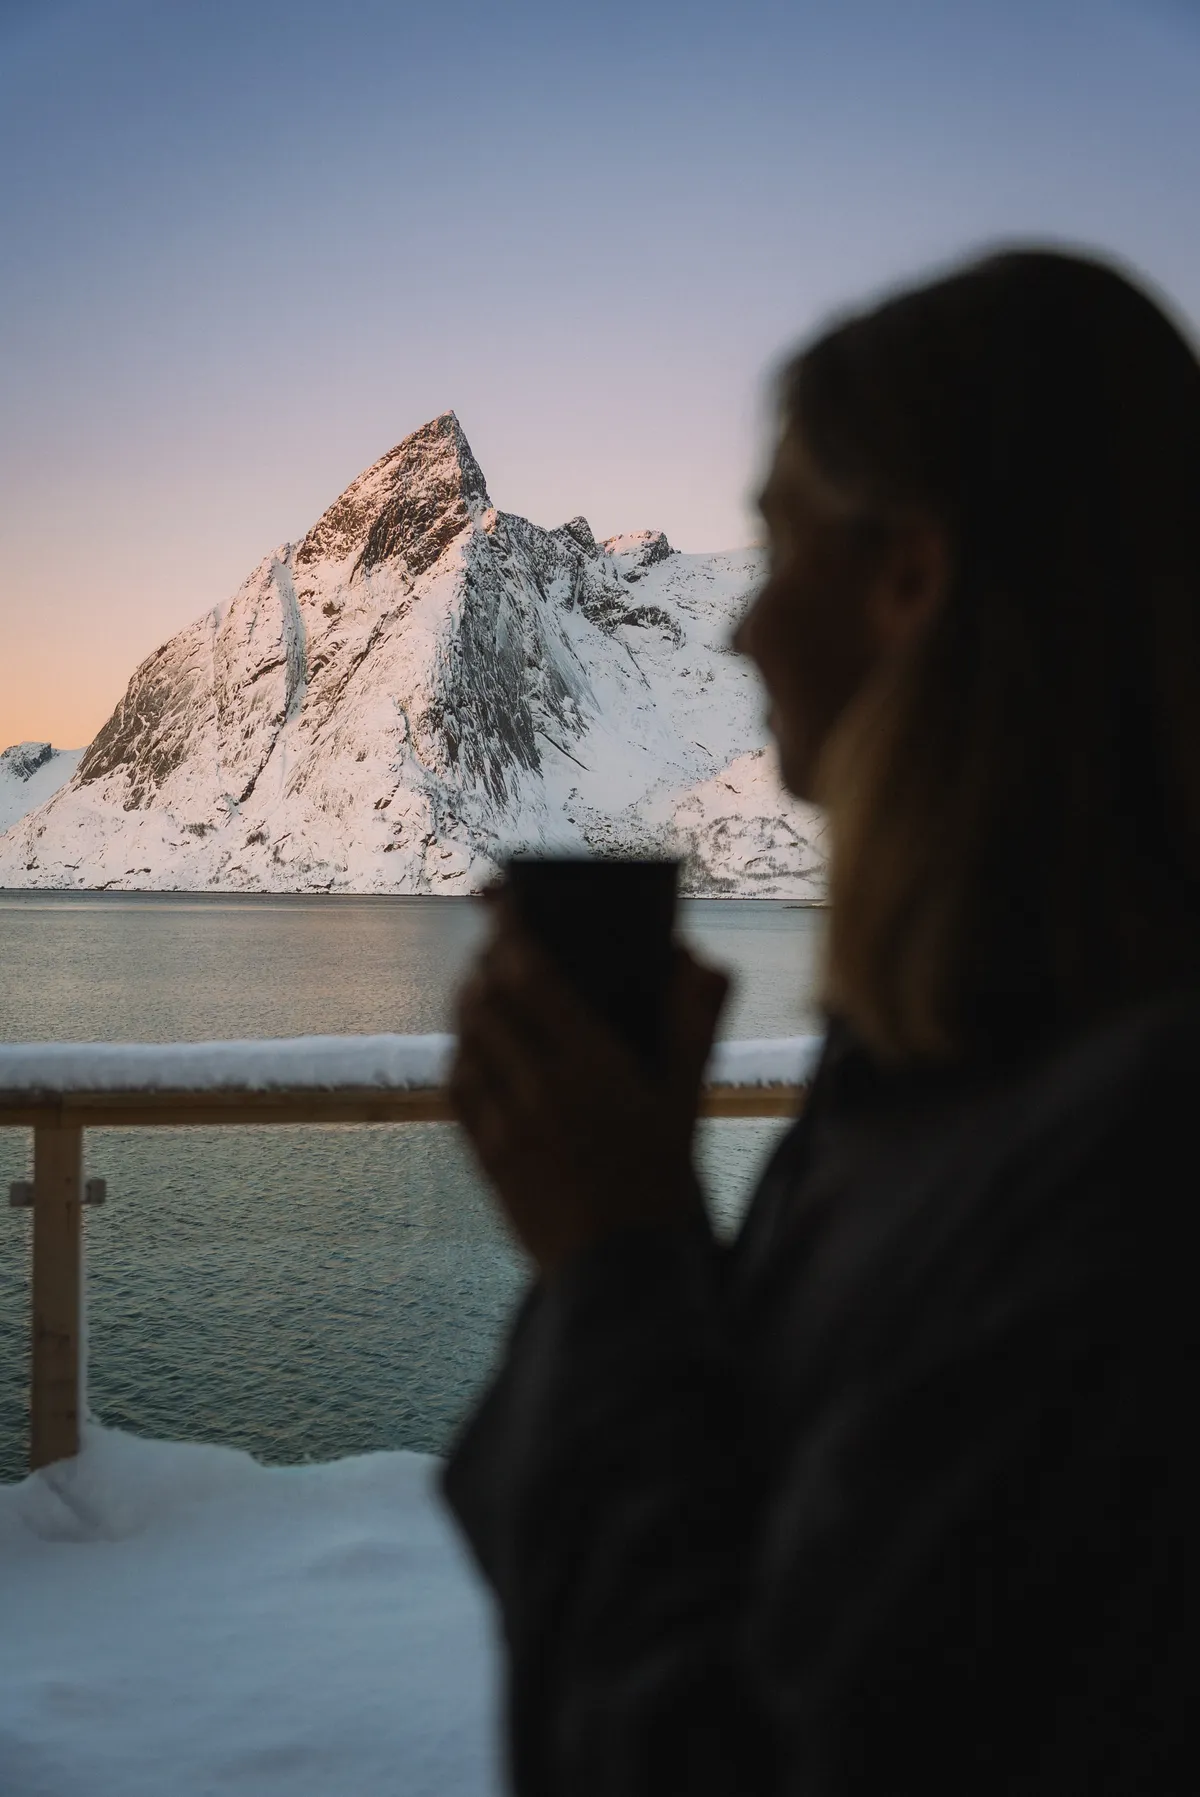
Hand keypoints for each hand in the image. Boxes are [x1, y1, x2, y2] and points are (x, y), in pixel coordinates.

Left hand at [450, 897, 729, 1277]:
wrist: (619, 1270)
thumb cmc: (662, 1181)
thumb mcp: (685, 1101)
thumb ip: (692, 1025)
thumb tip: (699, 962)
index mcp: (592, 1065)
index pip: (531, 974)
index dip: (511, 929)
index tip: (504, 899)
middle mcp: (539, 1086)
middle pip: (488, 998)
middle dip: (488, 962)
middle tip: (499, 945)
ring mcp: (505, 1122)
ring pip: (465, 1038)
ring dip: (468, 1004)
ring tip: (483, 987)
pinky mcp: (486, 1154)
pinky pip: (456, 1085)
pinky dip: (459, 1052)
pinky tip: (474, 1046)